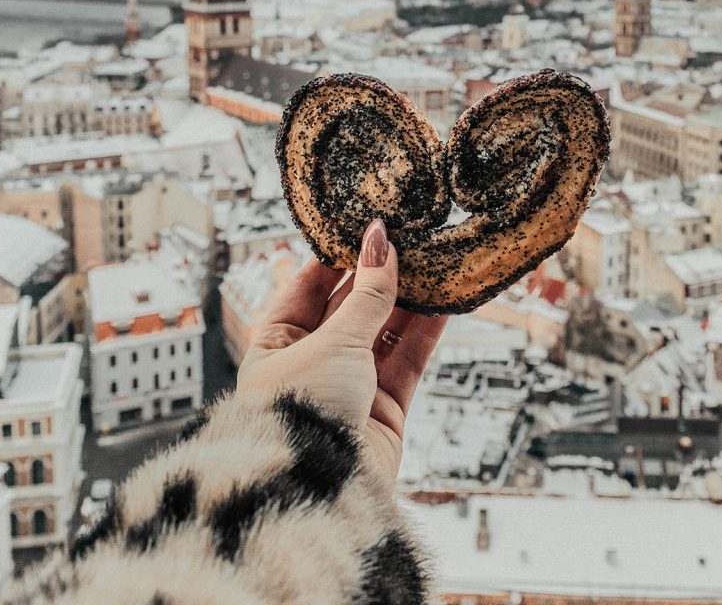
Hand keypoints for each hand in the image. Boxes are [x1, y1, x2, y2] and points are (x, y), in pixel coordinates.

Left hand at [236, 219, 446, 484]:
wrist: (317, 491)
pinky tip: (445, 302)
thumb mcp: (333, 341)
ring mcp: (349, 389)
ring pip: (384, 333)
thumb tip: (381, 241)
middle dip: (379, 276)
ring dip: (408, 300)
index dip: (338, 258)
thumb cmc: (300, 413)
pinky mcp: (383, 413)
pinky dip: (425, 332)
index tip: (365, 229)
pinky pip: (407, 361)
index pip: (308, 289)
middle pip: (350, 309)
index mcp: (276, 345)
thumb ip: (368, 294)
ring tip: (434, 263)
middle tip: (409, 240)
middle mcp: (311, 365)